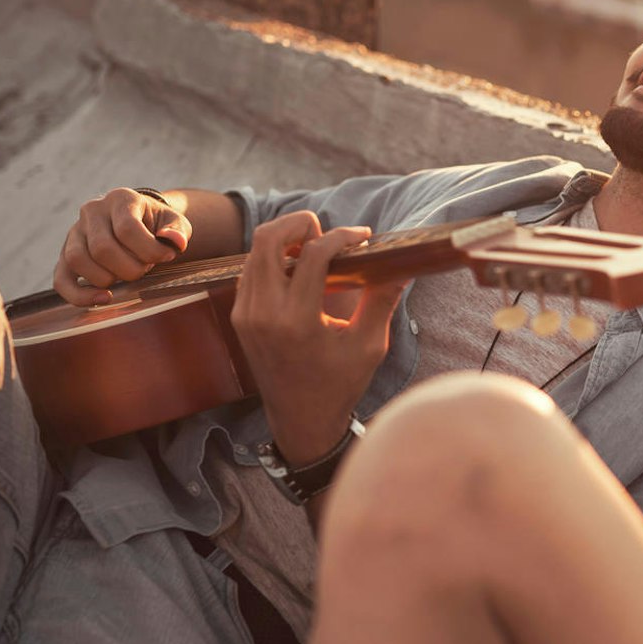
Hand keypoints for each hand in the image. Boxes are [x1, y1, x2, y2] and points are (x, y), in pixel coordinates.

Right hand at [53, 187, 192, 304]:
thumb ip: (178, 230)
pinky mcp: (65, 255)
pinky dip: (79, 295)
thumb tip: (174, 242)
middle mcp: (92, 211)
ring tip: (127, 276)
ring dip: (107, 279)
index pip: (127, 228)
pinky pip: (61, 280)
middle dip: (130, 268)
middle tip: (145, 268)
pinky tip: (103, 299)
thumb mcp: (174, 222)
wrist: (139, 224)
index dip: (149, 251)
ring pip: (78, 260)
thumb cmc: (157, 226)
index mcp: (120, 199)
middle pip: (102, 248)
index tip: (166, 257)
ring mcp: (74, 233)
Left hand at [231, 211, 406, 464]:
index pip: (313, 255)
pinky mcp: (240, 317)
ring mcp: (246, 314)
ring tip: (316, 247)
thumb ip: (382, 299)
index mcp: (298, 322)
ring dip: (286, 239)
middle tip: (327, 231)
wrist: (301, 420)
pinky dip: (273, 258)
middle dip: (300, 223)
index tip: (364, 238)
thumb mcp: (369, 345)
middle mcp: (264, 314)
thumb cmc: (339, 386)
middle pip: (269, 238)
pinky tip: (299, 268)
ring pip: (256, 250)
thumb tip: (402, 265)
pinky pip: (251, 270)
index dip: (342, 236)